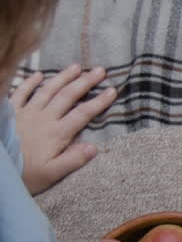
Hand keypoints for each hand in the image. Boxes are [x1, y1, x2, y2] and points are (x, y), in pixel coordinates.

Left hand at [10, 64, 116, 194]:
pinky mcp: (10, 112)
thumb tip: (94, 147)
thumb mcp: (51, 174)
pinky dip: (29, 82)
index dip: (99, 101)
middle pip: (67, 96)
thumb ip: (73, 160)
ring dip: (63, 77)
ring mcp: (26, 113)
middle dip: (85, 82)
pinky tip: (39, 75)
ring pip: (47, 90)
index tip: (113, 90)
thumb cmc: (25, 175)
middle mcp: (43, 118)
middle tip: (99, 70)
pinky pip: (20, 93)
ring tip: (76, 67)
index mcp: (56, 133)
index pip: (83, 113)